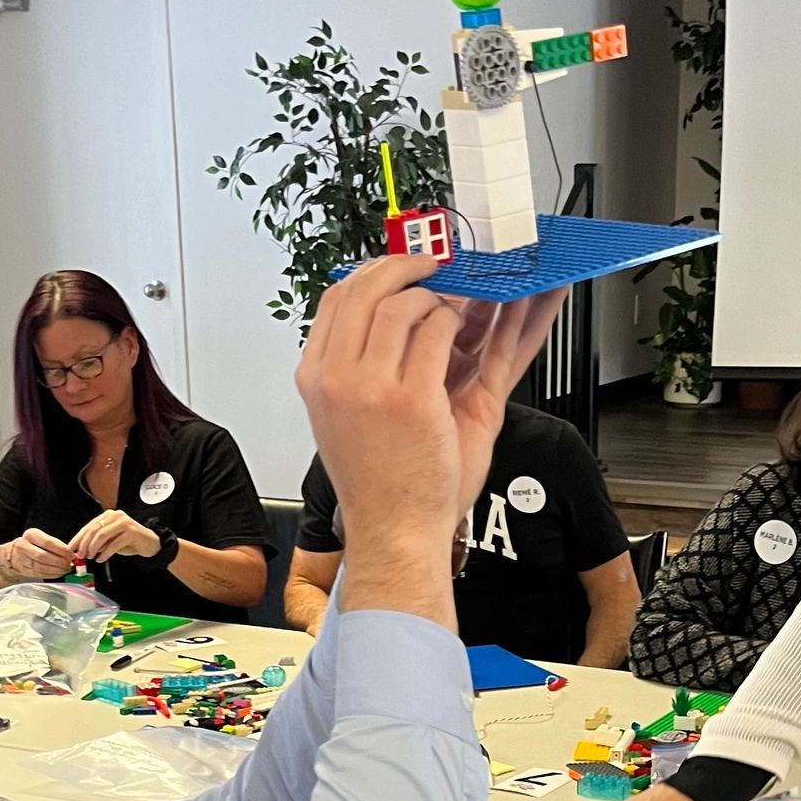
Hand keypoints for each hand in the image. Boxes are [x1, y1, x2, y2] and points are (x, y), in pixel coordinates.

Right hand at [5, 528, 77, 581]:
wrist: (12, 556)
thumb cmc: (33, 546)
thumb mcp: (41, 539)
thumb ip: (55, 545)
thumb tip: (72, 554)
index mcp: (31, 535)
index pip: (48, 542)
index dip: (62, 550)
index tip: (72, 555)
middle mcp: (24, 546)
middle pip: (45, 556)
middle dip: (60, 562)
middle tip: (71, 564)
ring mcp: (23, 559)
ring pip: (42, 566)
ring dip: (58, 570)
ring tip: (67, 569)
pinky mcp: (25, 570)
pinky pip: (41, 573)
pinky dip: (53, 574)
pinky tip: (59, 573)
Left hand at [66, 509, 161, 563]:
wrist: (151, 544)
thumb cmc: (130, 542)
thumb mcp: (111, 541)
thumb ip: (98, 542)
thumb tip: (81, 549)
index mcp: (108, 515)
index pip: (89, 526)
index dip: (78, 537)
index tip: (71, 548)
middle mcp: (116, 516)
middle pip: (94, 529)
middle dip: (85, 544)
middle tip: (80, 555)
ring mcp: (124, 523)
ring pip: (102, 535)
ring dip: (94, 548)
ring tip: (91, 557)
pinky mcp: (131, 532)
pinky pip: (114, 544)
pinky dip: (106, 553)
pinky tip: (101, 559)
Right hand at [296, 257, 566, 578]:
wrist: (395, 535)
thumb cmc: (383, 485)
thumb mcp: (350, 417)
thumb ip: (365, 365)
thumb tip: (401, 313)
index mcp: (316, 378)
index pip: (338, 298)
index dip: (375, 273)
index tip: (403, 266)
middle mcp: (337, 377)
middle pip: (369, 288)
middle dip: (409, 266)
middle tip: (440, 264)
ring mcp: (373, 386)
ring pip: (408, 305)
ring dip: (443, 299)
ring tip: (465, 307)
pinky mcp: (415, 400)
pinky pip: (441, 331)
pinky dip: (465, 320)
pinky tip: (485, 316)